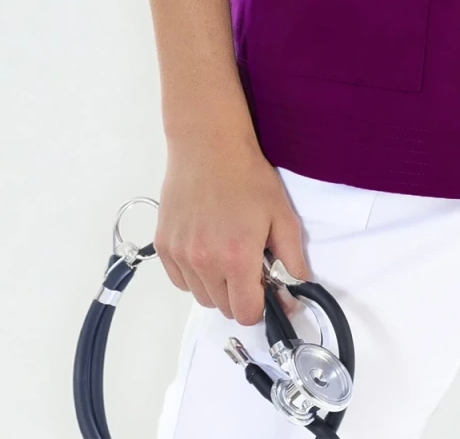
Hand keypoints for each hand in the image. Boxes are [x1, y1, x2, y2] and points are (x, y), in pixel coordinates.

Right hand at [155, 126, 312, 327]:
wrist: (209, 146)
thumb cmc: (248, 177)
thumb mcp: (282, 215)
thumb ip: (292, 260)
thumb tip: (295, 295)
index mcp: (236, 258)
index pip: (246, 314)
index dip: (260, 305)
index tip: (264, 286)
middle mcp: (204, 262)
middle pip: (223, 308)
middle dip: (239, 294)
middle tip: (247, 262)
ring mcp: (180, 255)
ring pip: (201, 296)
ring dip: (216, 285)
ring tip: (225, 250)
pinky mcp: (163, 246)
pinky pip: (180, 280)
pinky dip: (194, 274)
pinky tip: (205, 246)